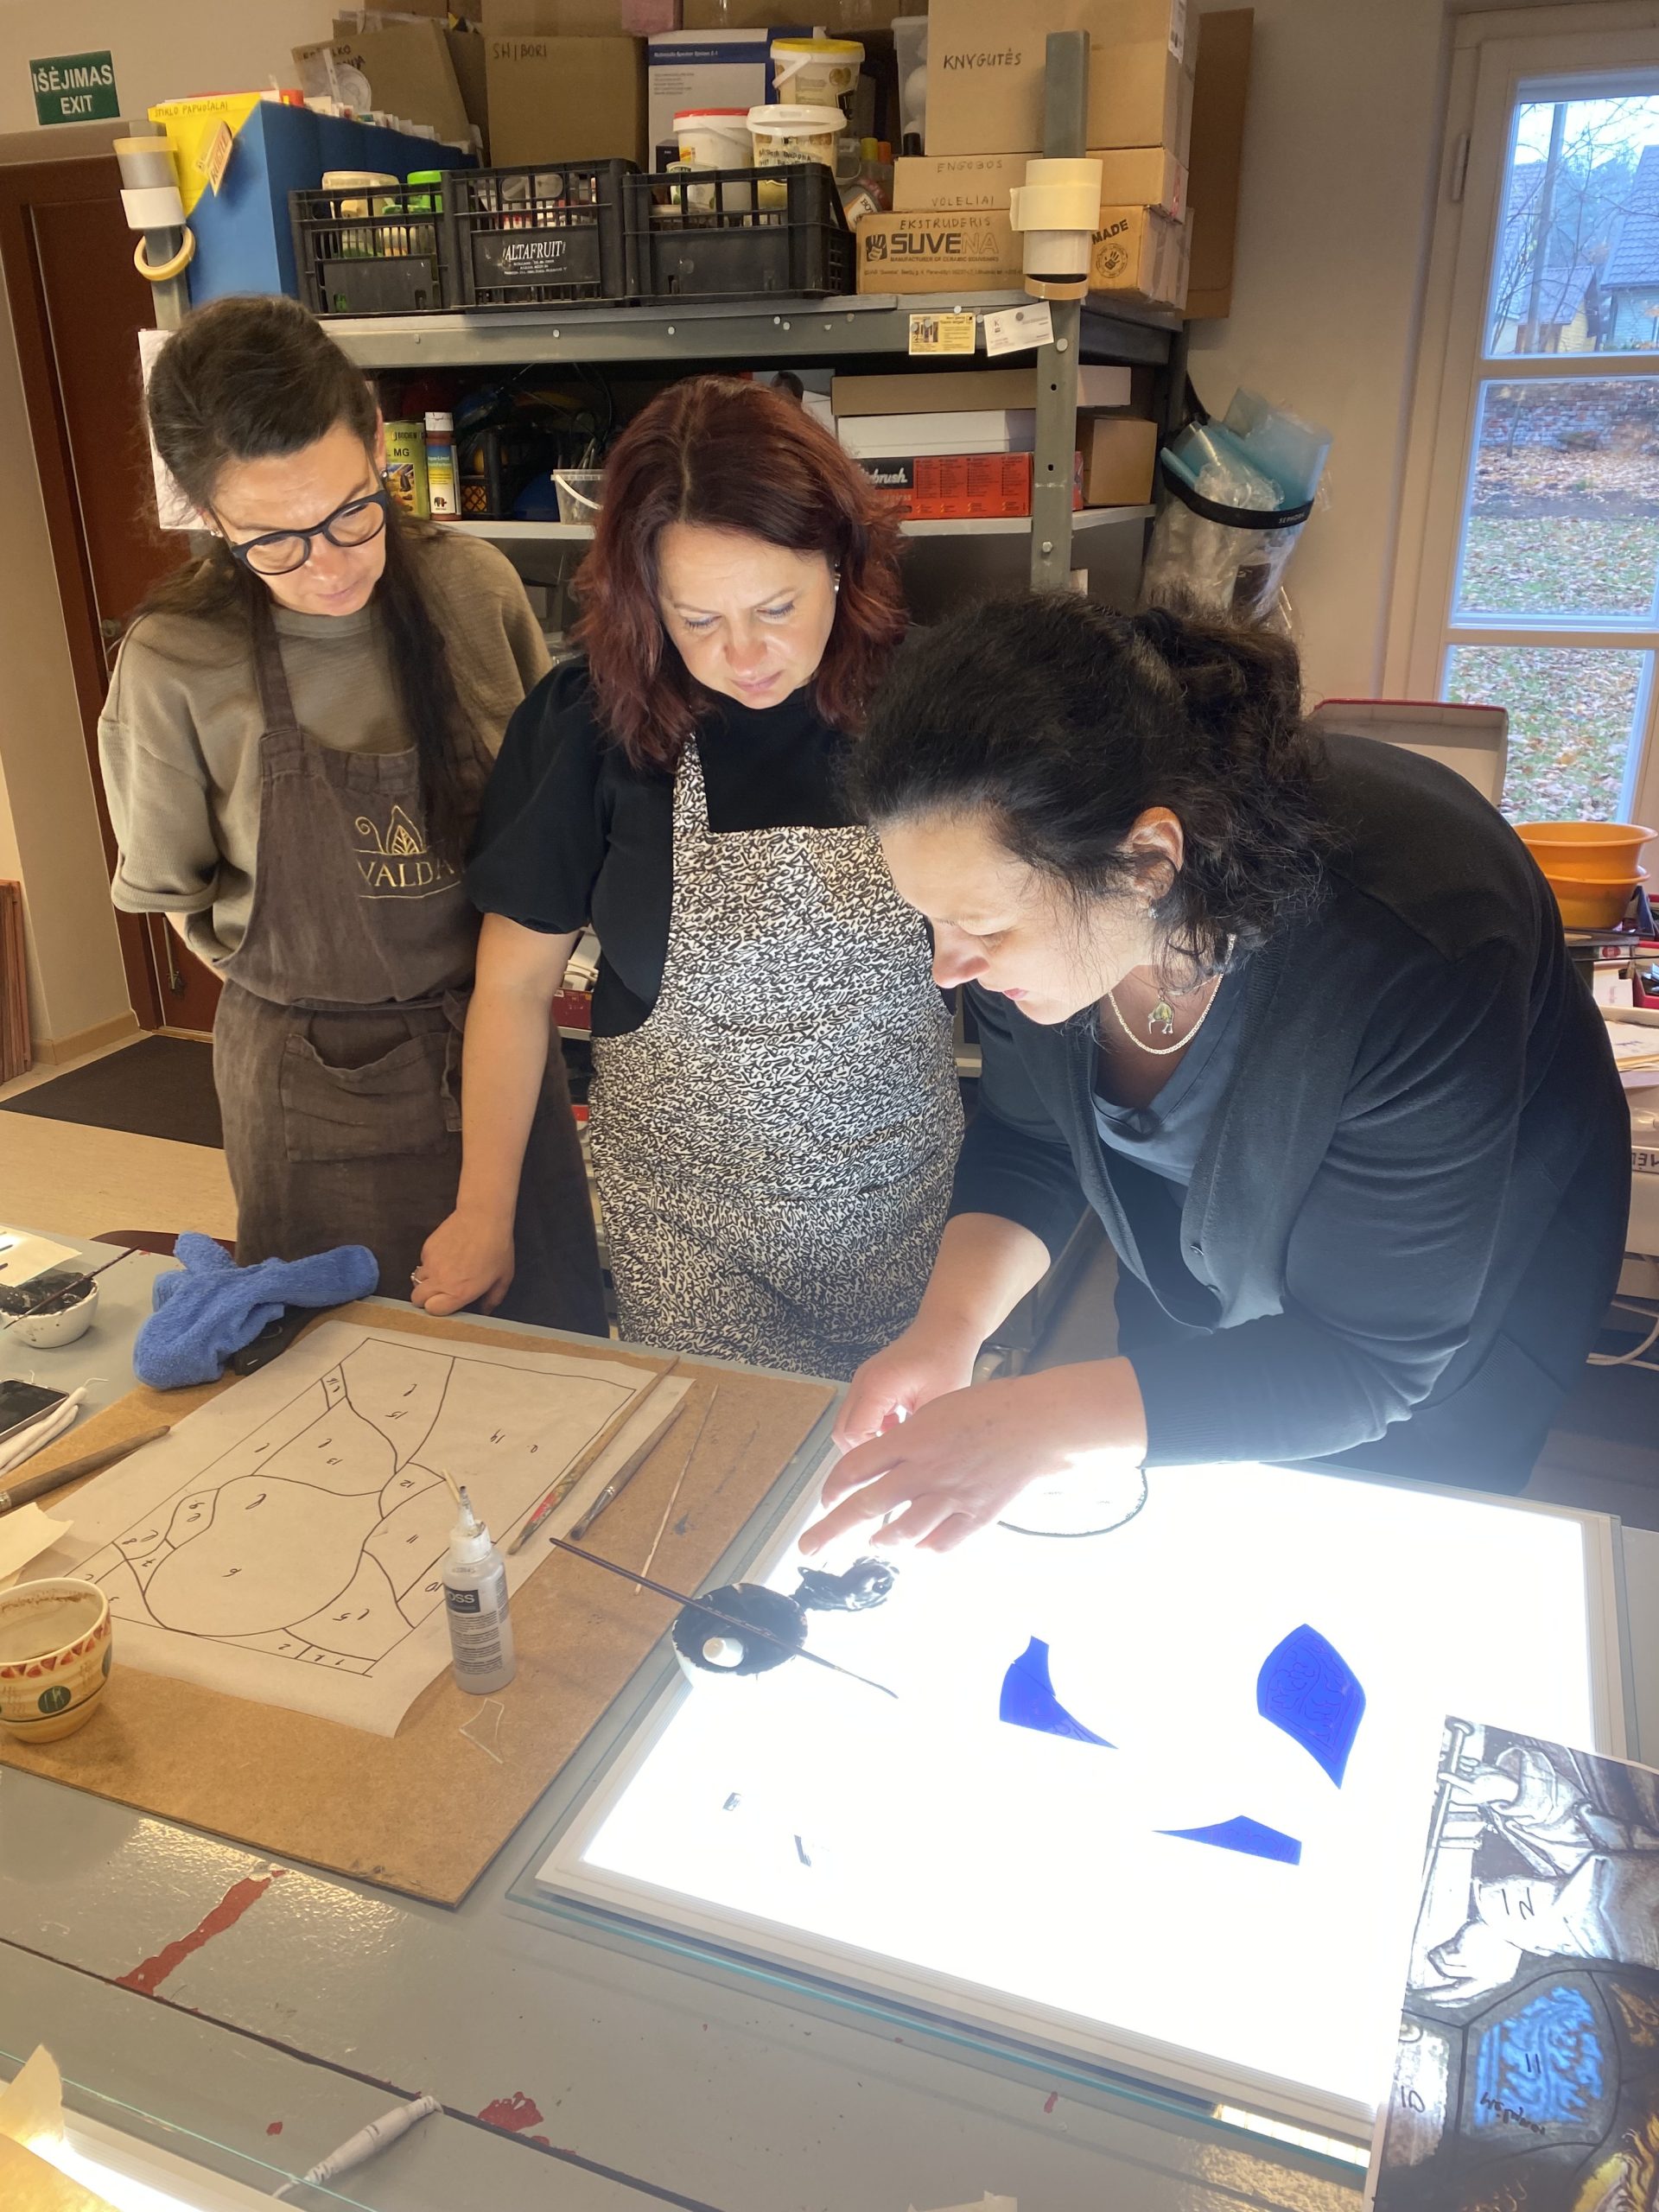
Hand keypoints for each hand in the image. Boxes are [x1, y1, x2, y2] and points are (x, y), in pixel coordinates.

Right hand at [411, 1209, 513, 1315]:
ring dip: (426, 1282)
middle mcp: (440, 1280)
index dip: (438, 1309)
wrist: (484, 1217)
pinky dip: (429, 1264)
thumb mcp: (503, 1278)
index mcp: (459, 1292)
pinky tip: (445, 1257)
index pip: (432, 1311)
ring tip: (442, 1275)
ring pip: (417, 1280)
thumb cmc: (497, 1247)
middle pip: (417, 1299)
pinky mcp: (426, 1248)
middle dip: (425, 1299)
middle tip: (439, 1294)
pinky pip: (422, 1262)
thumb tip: (484, 1311)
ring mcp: (430, 1263)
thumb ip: (492, 1299)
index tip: (446, 1305)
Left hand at [801, 1362, 1146, 1557]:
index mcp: (912, 1439)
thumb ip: (906, 1442)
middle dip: (831, 1531)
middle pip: (867, 1506)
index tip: (822, 1502)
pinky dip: (924, 1548)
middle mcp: (926, 1471)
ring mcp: (952, 1497)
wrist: (1038, 1423)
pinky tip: (917, 1546)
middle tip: (809, 1548)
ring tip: (873, 1542)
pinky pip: (942, 1543)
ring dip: (883, 1540)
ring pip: (902, 1531)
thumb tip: (880, 1466)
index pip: (855, 1468)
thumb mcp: (936, 1411)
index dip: (832, 1488)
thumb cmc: (988, 1408)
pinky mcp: (977, 1516)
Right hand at [833, 1320, 982, 1451]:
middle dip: (861, 1453)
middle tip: (889, 1466)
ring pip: (848, 1422)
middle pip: (842, 1430)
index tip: (888, 1470)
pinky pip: (859, 1412)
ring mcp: (863, 1380)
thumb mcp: (940, 1402)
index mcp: (877, 1385)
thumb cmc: (947, 1358)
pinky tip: (898, 1429)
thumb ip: (919, 1434)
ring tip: (896, 1447)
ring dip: (867, 1439)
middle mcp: (863, 1381)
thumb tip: (910, 1465)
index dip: (867, 1456)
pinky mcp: (870, 1381)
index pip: (853, 1433)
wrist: (946, 1327)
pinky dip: (872, 1427)